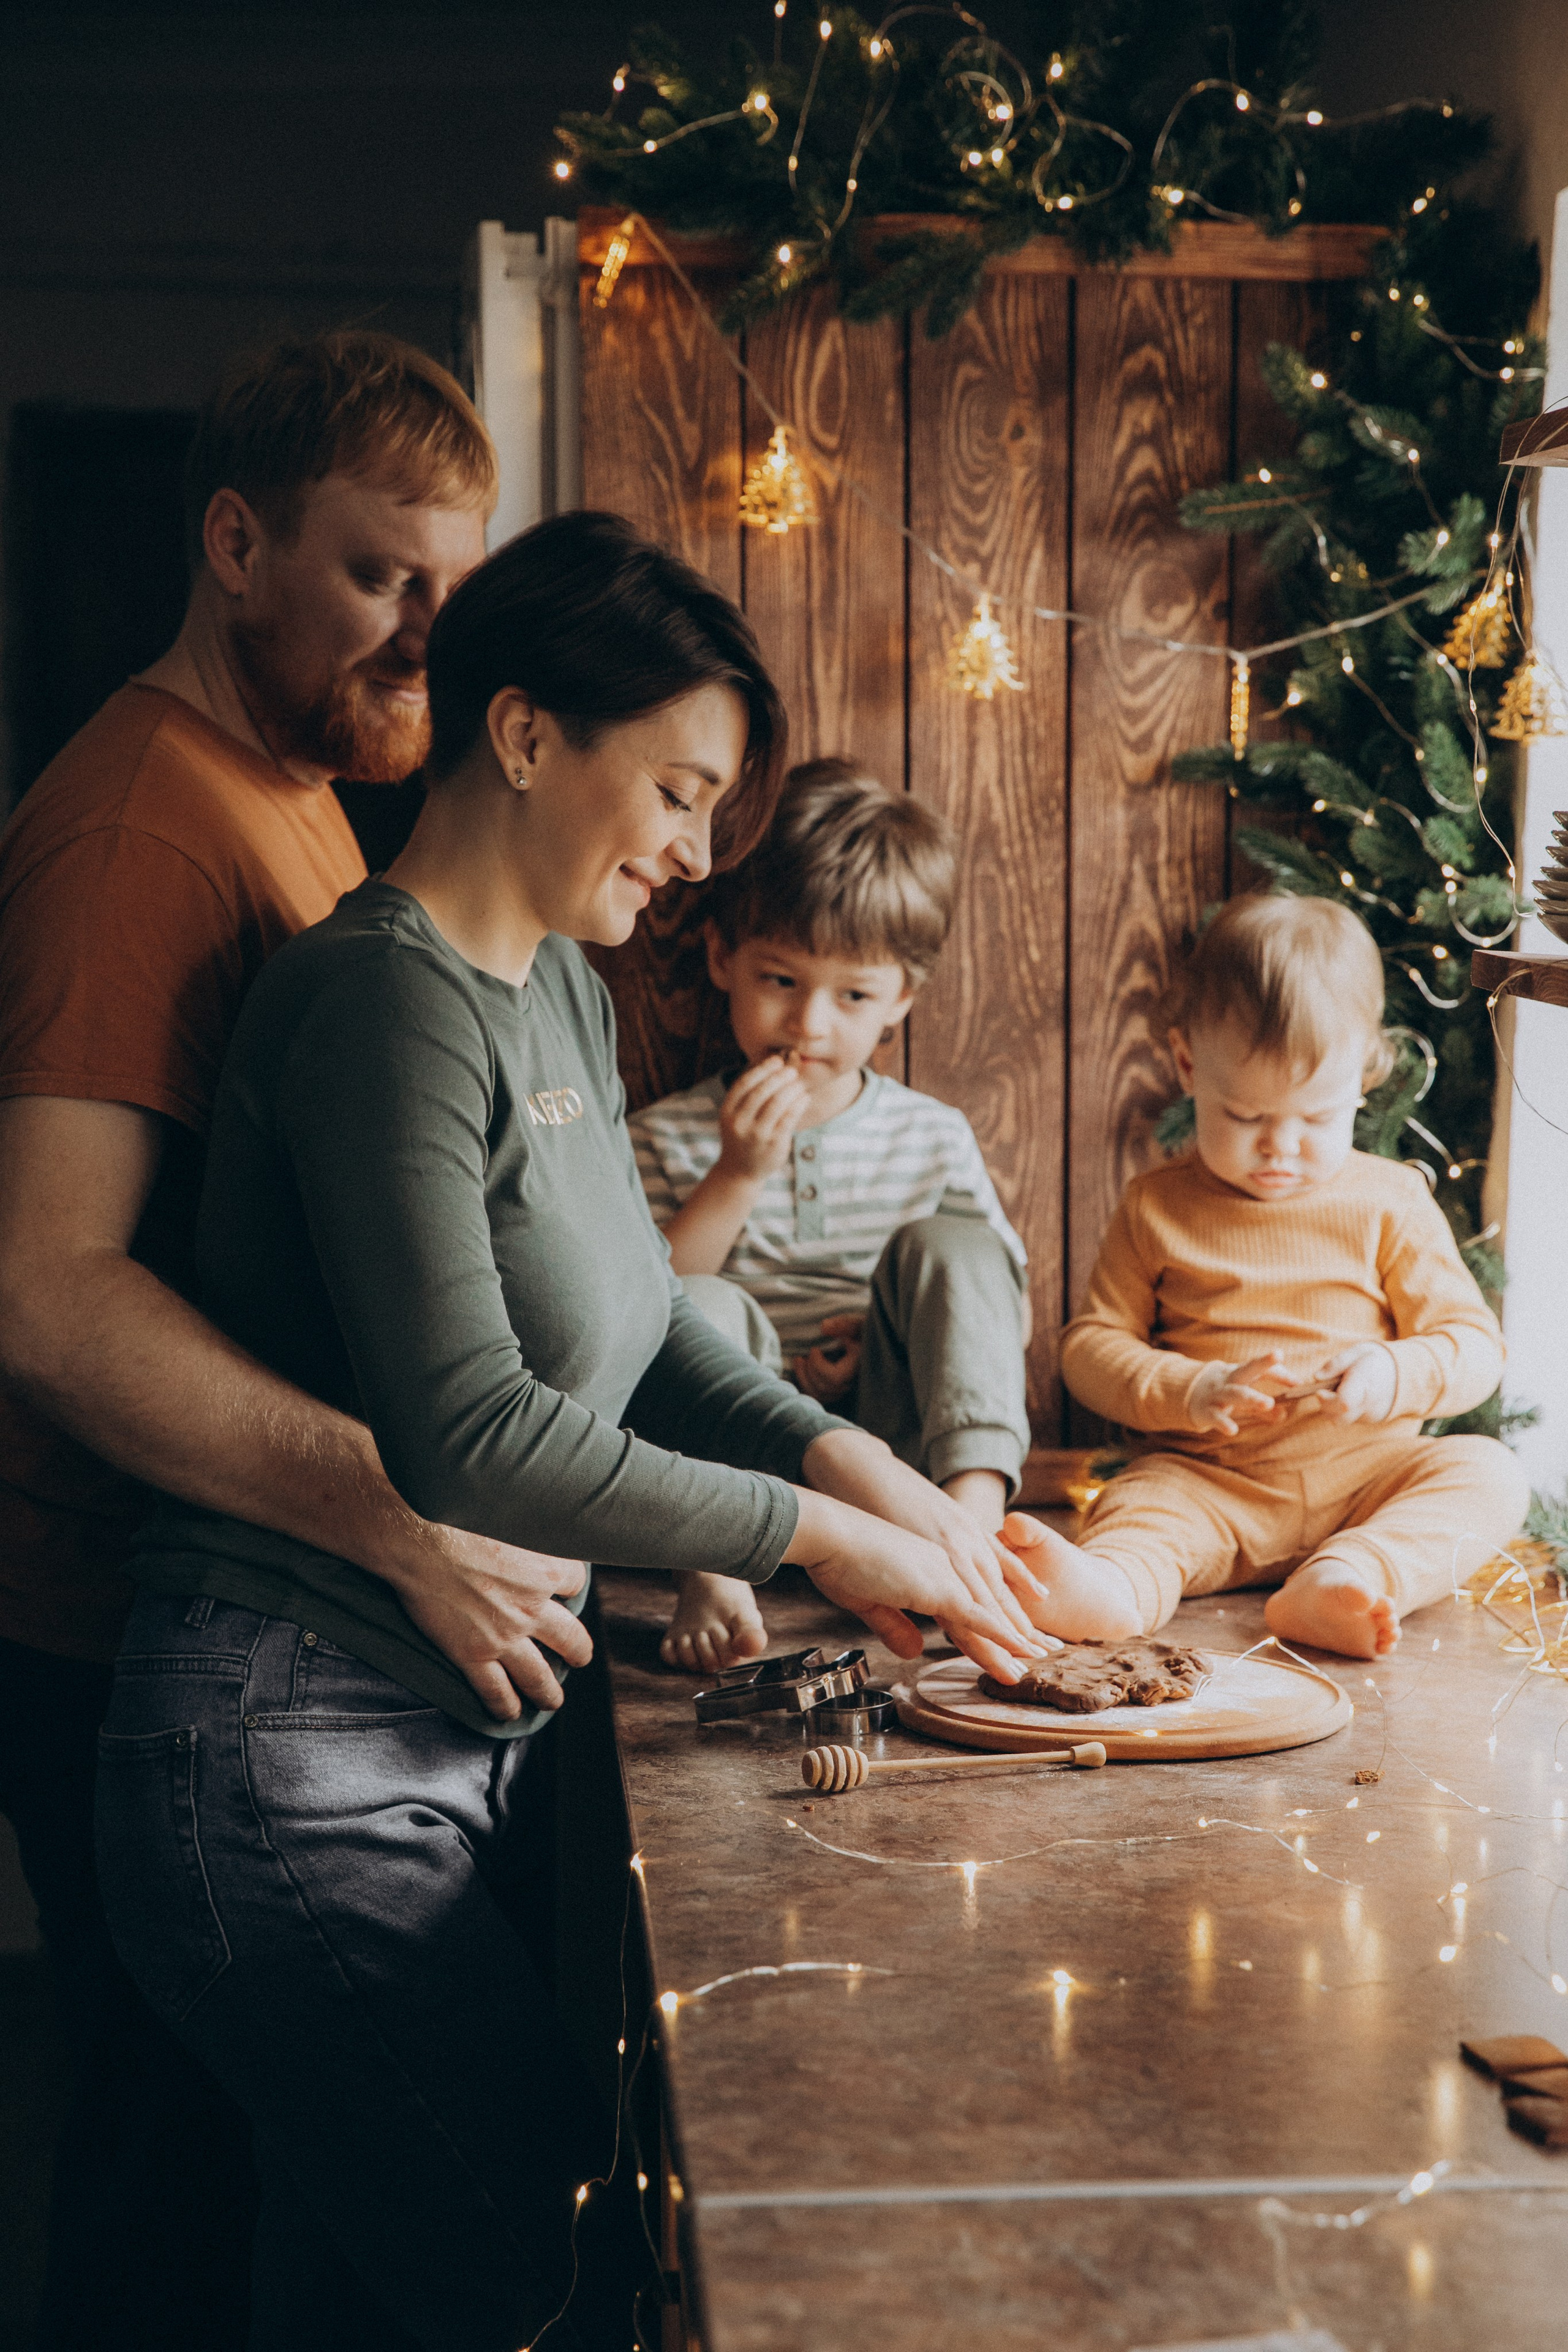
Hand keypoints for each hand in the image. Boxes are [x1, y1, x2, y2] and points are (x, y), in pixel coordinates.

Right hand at [385, 1524, 591, 1718]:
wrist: (419, 1536)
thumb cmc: (462, 1515)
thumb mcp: (514, 1513)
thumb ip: (534, 1527)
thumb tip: (546, 1521)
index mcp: (548, 1570)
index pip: (575, 1583)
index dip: (569, 1586)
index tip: (564, 1589)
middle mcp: (533, 1608)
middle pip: (571, 1639)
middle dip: (578, 1651)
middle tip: (578, 1656)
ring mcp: (504, 1636)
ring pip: (538, 1676)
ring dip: (549, 1692)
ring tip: (553, 1700)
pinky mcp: (472, 1654)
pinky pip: (495, 1691)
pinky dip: (504, 1706)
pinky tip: (509, 1713)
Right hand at [716, 1056, 809, 1180]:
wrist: (740, 1171)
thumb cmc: (743, 1136)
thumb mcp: (736, 1117)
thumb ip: (749, 1096)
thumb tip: (774, 1065)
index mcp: (727, 1111)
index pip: (744, 1084)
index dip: (762, 1069)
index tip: (776, 1060)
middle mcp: (739, 1123)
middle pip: (761, 1092)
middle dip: (779, 1077)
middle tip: (792, 1071)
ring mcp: (756, 1135)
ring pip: (776, 1104)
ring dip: (791, 1089)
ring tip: (799, 1084)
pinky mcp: (773, 1144)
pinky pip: (789, 1118)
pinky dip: (799, 1104)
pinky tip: (805, 1097)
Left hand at [793, 1313, 863, 1401]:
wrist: (864, 1339)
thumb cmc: (860, 1330)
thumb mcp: (855, 1324)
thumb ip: (843, 1324)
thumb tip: (824, 1327)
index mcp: (857, 1365)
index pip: (834, 1377)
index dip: (818, 1366)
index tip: (814, 1349)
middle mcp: (852, 1381)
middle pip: (825, 1388)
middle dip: (809, 1371)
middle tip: (804, 1355)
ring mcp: (843, 1387)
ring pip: (820, 1395)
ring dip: (804, 1378)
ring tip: (799, 1360)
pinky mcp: (835, 1390)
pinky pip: (819, 1396)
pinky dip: (807, 1384)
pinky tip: (803, 1369)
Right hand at [796, 1428, 1052, 1679]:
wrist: (830, 1533)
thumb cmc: (841, 1559)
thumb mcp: (870, 1600)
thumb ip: (896, 1625)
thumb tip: (914, 1651)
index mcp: (934, 1564)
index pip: (974, 1597)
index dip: (997, 1621)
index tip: (1018, 1640)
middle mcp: (948, 1564)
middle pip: (992, 1604)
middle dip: (1020, 1631)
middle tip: (1047, 1652)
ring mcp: (947, 1572)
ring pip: (991, 1613)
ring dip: (1017, 1639)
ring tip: (1042, 1660)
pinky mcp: (938, 1585)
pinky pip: (977, 1616)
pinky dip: (1001, 1634)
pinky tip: (1021, 1649)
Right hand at [1188, 1353, 1293, 1436]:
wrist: (1185, 1396)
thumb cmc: (1222, 1394)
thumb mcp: (1242, 1397)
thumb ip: (1262, 1408)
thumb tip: (1284, 1413)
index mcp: (1240, 1374)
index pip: (1261, 1369)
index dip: (1279, 1372)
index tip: (1298, 1382)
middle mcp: (1229, 1380)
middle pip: (1247, 1368)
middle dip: (1263, 1362)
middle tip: (1278, 1355)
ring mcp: (1217, 1394)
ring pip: (1235, 1393)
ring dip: (1252, 1397)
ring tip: (1268, 1403)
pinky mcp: (1205, 1410)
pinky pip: (1215, 1416)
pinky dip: (1223, 1422)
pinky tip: (1232, 1430)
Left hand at [1310, 1343, 1398, 1424]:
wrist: (1405, 1373)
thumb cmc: (1376, 1359)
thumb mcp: (1357, 1352)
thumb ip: (1336, 1363)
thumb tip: (1316, 1377)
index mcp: (1366, 1383)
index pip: (1343, 1403)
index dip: (1326, 1400)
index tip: (1320, 1390)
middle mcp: (1369, 1403)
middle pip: (1338, 1417)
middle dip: (1325, 1406)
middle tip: (1327, 1390)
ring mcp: (1371, 1414)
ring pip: (1342, 1420)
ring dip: (1333, 1409)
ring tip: (1341, 1390)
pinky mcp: (1371, 1419)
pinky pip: (1351, 1419)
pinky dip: (1344, 1411)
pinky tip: (1352, 1396)